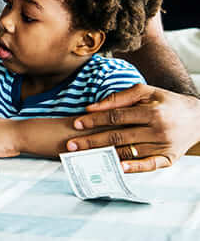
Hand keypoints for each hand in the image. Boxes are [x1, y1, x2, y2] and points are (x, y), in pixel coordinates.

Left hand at [66, 84, 199, 172]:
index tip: (77, 123)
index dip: (95, 120)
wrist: (198, 117)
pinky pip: (149, 166)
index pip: (116, 117)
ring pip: (129, 152)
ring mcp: (164, 146)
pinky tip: (117, 168)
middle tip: (72, 144)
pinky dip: (133, 168)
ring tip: (85, 157)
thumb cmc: (165, 101)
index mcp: (151, 112)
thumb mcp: (145, 91)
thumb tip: (92, 107)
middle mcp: (158, 130)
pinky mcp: (169, 159)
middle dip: (92, 141)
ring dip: (105, 155)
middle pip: (118, 136)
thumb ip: (118, 97)